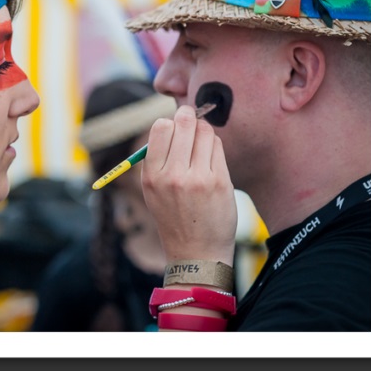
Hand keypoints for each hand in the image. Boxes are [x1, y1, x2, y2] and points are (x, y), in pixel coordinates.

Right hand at [140, 105, 236, 264]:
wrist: (196, 252)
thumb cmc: (174, 216)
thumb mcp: (153, 190)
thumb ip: (160, 158)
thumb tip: (175, 120)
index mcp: (151, 175)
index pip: (161, 127)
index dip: (171, 121)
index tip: (177, 126)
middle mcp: (172, 175)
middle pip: (185, 124)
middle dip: (190, 117)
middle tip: (193, 119)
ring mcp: (197, 179)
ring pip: (205, 132)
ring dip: (204, 133)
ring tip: (202, 146)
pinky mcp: (219, 182)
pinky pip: (218, 148)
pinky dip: (215, 147)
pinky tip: (211, 159)